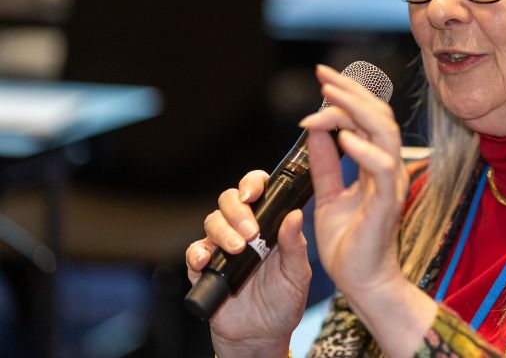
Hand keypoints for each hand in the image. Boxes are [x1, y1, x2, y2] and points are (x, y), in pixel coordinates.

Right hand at [186, 170, 311, 355]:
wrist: (261, 337)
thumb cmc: (284, 302)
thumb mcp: (297, 275)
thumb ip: (296, 246)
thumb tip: (295, 214)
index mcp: (267, 225)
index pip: (256, 192)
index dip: (252, 184)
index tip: (253, 194)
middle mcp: (242, 230)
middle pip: (229, 201)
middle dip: (237, 210)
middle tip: (250, 232)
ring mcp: (221, 248)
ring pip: (212, 222)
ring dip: (222, 231)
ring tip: (237, 249)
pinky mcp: (204, 269)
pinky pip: (193, 252)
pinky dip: (197, 253)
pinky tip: (206, 260)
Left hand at [301, 64, 405, 299]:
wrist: (362, 283)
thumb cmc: (349, 244)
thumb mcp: (328, 195)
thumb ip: (324, 164)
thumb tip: (313, 130)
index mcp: (376, 165)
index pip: (368, 117)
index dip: (348, 94)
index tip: (322, 79)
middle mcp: (388, 168)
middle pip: (379, 115)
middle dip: (350, 91)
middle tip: (323, 75)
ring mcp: (390, 184)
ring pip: (384, 132)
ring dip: (355, 110)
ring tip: (329, 97)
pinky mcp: (386, 204)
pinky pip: (381, 168)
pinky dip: (363, 149)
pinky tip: (342, 137)